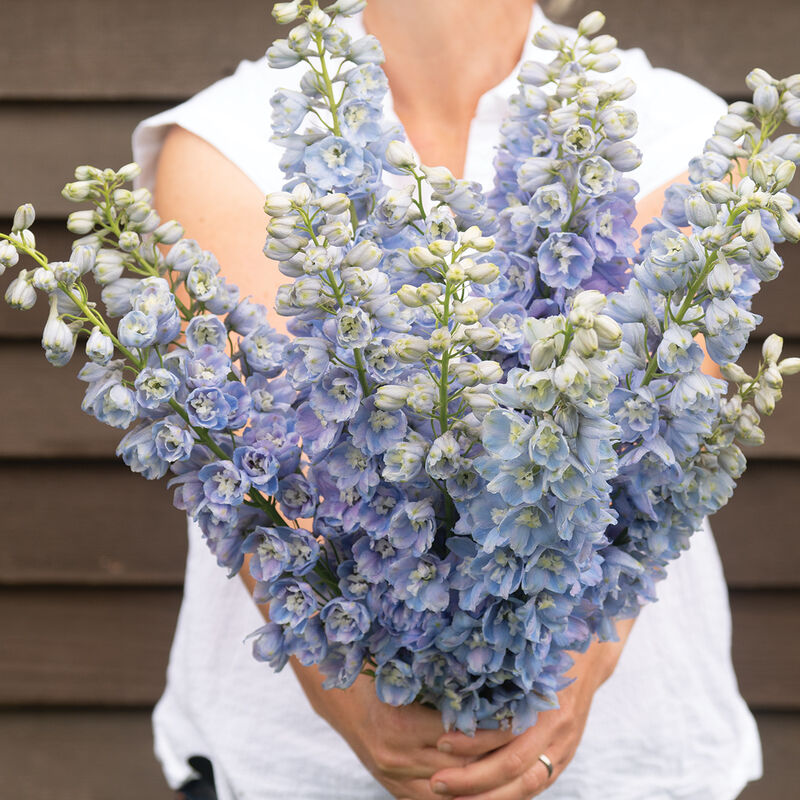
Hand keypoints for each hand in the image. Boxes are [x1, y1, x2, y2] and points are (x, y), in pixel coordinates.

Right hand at [292, 665, 511, 799]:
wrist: (345, 703)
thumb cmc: (382, 678)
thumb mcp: (410, 673)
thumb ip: (444, 682)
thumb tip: (494, 678)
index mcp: (403, 726)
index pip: (463, 737)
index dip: (495, 731)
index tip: (522, 718)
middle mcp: (399, 758)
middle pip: (463, 767)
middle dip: (499, 757)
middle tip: (531, 742)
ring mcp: (397, 780)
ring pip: (457, 792)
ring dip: (489, 780)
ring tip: (519, 764)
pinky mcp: (399, 793)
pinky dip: (469, 796)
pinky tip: (493, 785)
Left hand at [428, 617, 635, 798]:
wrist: (588, 657)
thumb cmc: (543, 651)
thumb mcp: (522, 658)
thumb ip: (495, 677)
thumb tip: (448, 689)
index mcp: (541, 698)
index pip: (505, 731)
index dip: (472, 742)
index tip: (439, 744)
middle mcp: (554, 727)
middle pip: (513, 764)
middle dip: (472, 779)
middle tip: (437, 783)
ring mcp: (563, 746)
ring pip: (526, 784)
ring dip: (487, 798)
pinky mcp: (563, 757)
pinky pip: (536, 786)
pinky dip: (508, 797)